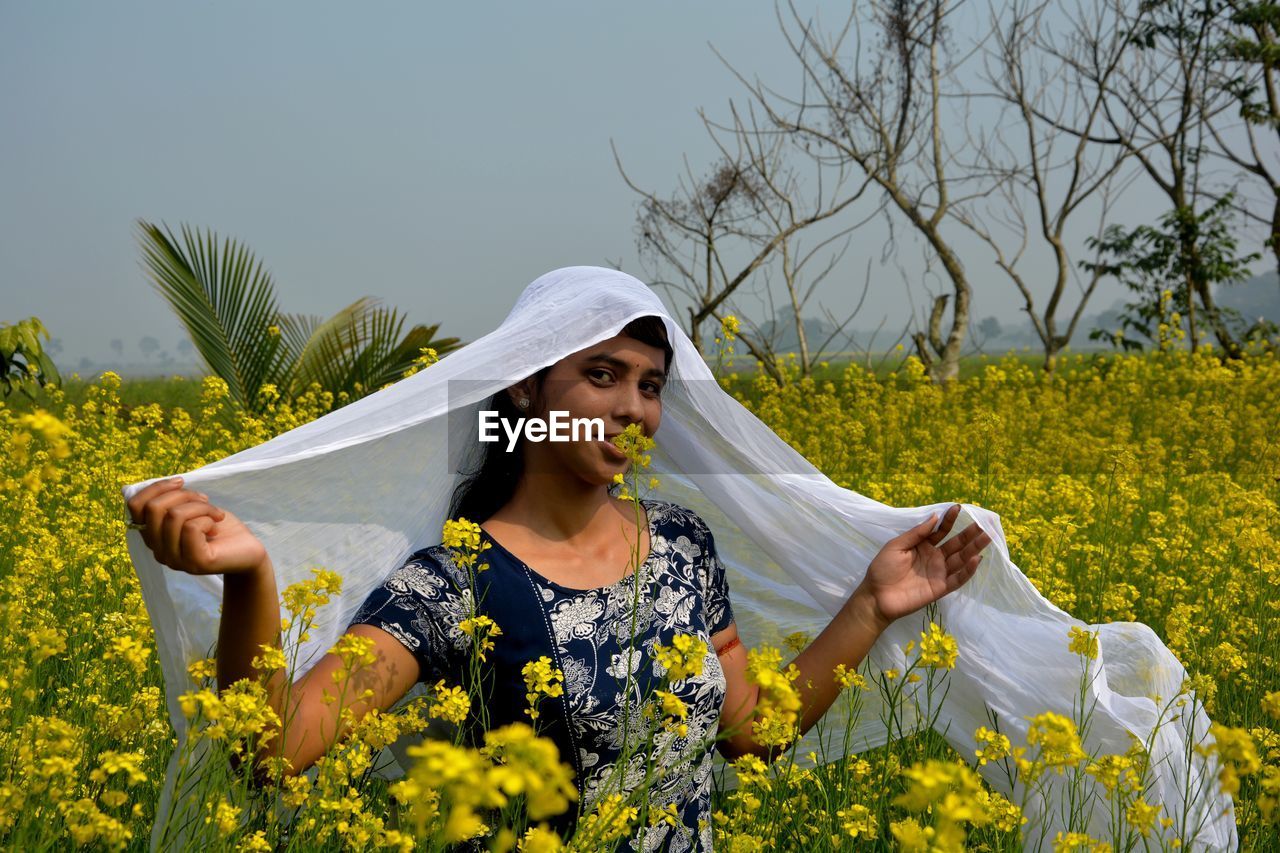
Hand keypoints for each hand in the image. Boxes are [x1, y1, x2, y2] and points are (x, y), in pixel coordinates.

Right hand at [126, 477, 266, 575]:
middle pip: (153, 508)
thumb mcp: (193, 508)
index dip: (155, 487)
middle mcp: (158, 551)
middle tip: (205, 500)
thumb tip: (166, 482)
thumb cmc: (218, 526)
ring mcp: (175, 560)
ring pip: (174, 516)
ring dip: (200, 506)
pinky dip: (208, 518)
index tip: (180, 482)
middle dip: (183, 495)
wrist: (247, 551)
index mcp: (153, 536)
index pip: (135, 506)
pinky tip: (216, 526)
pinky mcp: (194, 562)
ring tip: (215, 513)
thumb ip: (174, 500)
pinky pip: (191, 528)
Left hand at [857, 504, 990, 626]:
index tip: (958, 507)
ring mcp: (939, 572)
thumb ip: (917, 533)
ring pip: (961, 559)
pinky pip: (957, 578)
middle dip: (970, 533)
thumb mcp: (896, 546)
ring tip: (987, 537)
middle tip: (984, 523)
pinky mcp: (940, 588)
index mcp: (923, 545)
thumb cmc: (883, 568)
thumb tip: (935, 517)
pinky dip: (968, 570)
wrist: (876, 596)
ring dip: (974, 549)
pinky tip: (976, 559)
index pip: (941, 531)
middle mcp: (934, 557)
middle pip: (956, 544)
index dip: (949, 520)